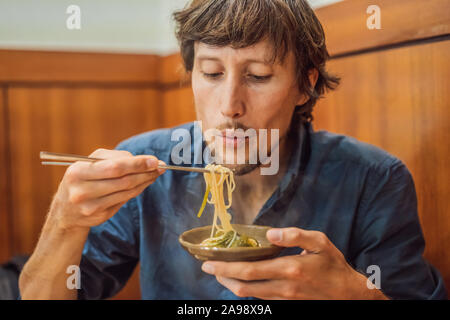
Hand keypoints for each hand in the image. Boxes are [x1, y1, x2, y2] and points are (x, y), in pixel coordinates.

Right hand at [48, 148, 164, 230]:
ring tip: (154, 174)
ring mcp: (91, 206)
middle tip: (160, 166)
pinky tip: (143, 184)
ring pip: (126, 191)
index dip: (137, 163)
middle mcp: (82, 190)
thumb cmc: (82, 179)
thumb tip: (143, 160)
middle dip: (145, 172)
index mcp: (78, 172)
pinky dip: (137, 191)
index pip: (115, 167)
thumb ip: (114, 159)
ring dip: (144, 181)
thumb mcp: (89, 163)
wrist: (65, 211)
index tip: (154, 160)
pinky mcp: (99, 216)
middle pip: (123, 180)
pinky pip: (124, 200)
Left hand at [201, 227, 388, 299]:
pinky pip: (261, 299)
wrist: (348, 294)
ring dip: (231, 285)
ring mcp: (284, 299)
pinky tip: (241, 280)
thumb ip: (295, 235)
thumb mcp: (320, 242)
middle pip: (243, 287)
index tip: (209, 263)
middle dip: (222, 277)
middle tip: (208, 268)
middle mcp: (283, 287)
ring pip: (250, 296)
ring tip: (221, 273)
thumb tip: (270, 233)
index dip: (225, 268)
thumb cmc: (333, 265)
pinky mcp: (286, 304)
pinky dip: (246, 290)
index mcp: (289, 269)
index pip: (249, 271)